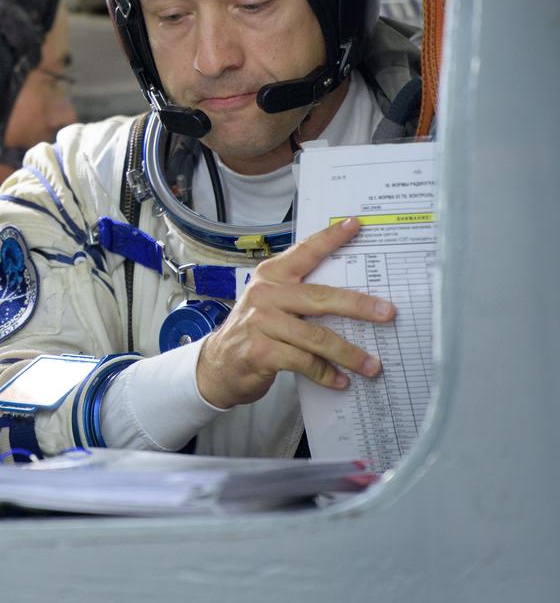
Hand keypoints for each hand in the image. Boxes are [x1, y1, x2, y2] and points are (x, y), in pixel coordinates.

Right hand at [195, 217, 394, 409]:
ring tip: (373, 365)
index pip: (304, 252)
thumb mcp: (270, 303)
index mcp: (270, 276)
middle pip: (320, 298)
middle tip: (387, 313)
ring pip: (317, 337)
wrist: (218, 364)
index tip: (355, 225)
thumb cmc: (254, 331)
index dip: (330, 238)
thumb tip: (351, 297)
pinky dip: (326, 374)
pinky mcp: (261, 352)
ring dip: (349, 353)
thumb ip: (299, 295)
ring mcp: (261, 323)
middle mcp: (265, 295)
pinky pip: (305, 362)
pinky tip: (341, 381)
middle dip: (358, 306)